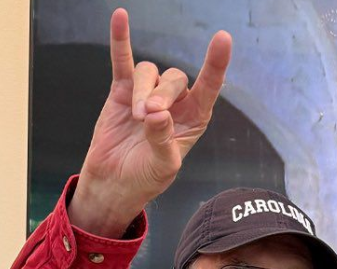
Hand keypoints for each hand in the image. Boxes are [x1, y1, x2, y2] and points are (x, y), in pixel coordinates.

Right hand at [69, 8, 231, 236]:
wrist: (114, 183)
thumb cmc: (146, 178)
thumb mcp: (163, 166)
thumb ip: (162, 140)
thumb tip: (157, 114)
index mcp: (194, 118)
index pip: (209, 86)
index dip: (216, 63)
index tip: (223, 38)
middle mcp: (175, 102)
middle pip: (175, 79)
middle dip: (161, 95)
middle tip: (147, 116)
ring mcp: (148, 93)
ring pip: (150, 72)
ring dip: (143, 90)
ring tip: (135, 117)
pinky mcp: (122, 91)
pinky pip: (123, 61)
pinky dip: (121, 40)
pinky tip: (120, 18)